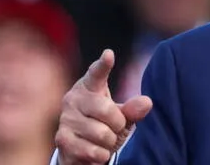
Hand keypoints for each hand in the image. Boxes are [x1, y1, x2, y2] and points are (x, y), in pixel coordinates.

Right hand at [55, 50, 152, 164]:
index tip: (109, 55)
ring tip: (104, 140)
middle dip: (118, 123)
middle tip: (114, 127)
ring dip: (110, 141)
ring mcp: (66, 119)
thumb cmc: (102, 125)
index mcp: (89, 86)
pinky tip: (96, 151)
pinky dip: (101, 155)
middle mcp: (73, 99)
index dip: (103, 65)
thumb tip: (147, 102)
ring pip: (102, 133)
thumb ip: (132, 109)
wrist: (79, 150)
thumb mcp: (120, 116)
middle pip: (107, 110)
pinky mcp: (63, 140)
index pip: (96, 73)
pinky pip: (93, 150)